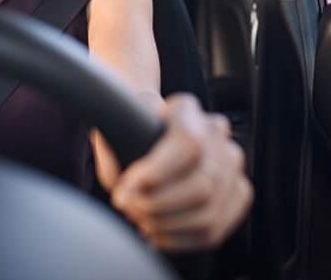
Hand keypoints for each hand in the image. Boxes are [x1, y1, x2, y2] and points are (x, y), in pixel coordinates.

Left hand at [110, 94, 252, 250]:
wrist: (147, 128)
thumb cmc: (129, 130)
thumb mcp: (111, 135)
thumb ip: (113, 159)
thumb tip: (127, 195)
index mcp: (186, 109)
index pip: (188, 143)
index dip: (159, 173)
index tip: (126, 190)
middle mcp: (215, 132)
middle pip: (202, 183)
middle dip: (159, 205)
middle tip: (128, 208)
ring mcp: (231, 162)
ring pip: (209, 210)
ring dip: (168, 225)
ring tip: (140, 221)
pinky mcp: (238, 191)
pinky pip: (215, 229)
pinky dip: (180, 239)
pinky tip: (156, 233)